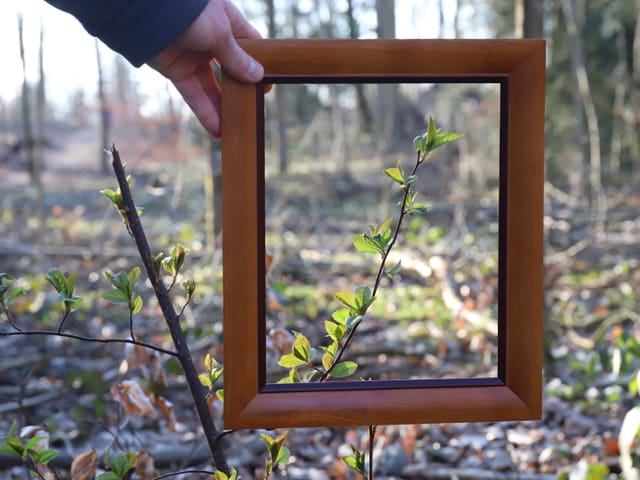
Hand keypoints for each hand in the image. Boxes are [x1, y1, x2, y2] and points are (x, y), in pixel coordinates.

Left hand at [147, 0, 263, 136]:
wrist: (146, 10)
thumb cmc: (188, 12)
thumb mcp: (220, 33)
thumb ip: (237, 57)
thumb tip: (257, 76)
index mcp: (226, 22)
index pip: (249, 45)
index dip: (258, 64)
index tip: (267, 85)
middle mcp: (211, 39)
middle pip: (231, 69)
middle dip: (241, 89)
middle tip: (253, 109)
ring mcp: (193, 56)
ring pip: (212, 86)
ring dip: (222, 107)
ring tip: (235, 126)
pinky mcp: (176, 70)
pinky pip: (193, 94)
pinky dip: (204, 111)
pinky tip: (216, 129)